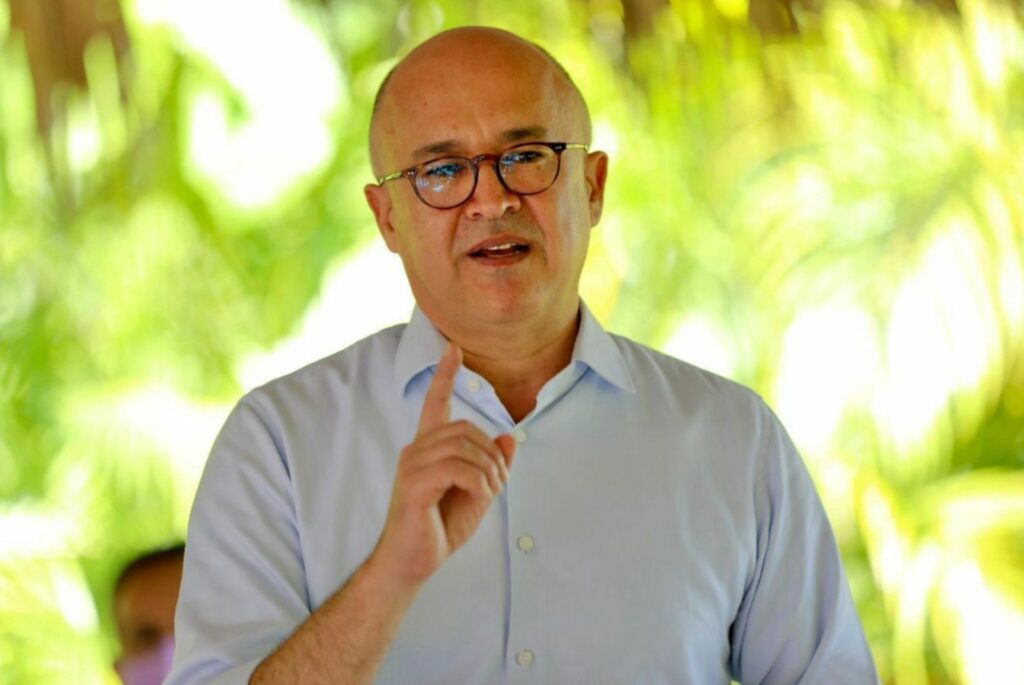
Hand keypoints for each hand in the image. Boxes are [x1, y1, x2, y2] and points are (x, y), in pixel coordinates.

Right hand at [371, 342, 516, 586]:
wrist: (411, 563)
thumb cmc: (440, 528)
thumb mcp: (477, 494)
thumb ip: (493, 466)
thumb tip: (509, 438)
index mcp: (428, 448)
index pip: (435, 402)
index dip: (445, 374)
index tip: (453, 347)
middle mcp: (416, 450)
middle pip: (466, 428)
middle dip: (493, 454)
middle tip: (499, 484)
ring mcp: (412, 465)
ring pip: (464, 446)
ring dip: (489, 470)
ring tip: (490, 493)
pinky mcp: (414, 485)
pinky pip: (457, 468)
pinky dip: (479, 481)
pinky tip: (480, 496)